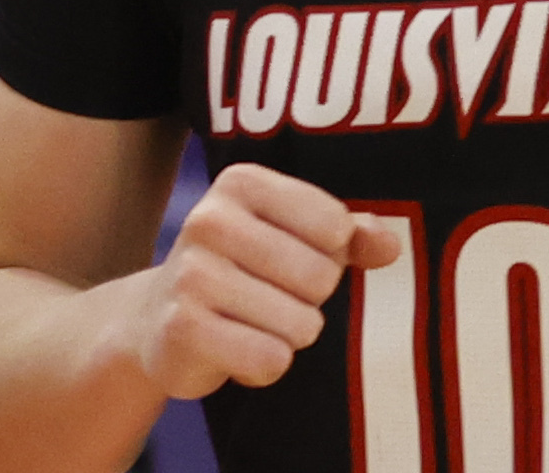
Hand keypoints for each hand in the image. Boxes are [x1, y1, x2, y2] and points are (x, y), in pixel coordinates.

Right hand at [125, 163, 403, 399]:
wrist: (157, 320)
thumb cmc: (244, 272)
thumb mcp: (294, 239)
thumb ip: (349, 236)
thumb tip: (391, 245)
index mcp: (242, 183)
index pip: (334, 226)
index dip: (330, 256)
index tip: (295, 259)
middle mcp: (210, 219)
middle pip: (319, 277)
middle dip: (309, 302)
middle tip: (271, 299)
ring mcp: (192, 274)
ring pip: (299, 324)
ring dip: (288, 337)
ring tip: (251, 324)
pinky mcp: (183, 328)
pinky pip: (269, 359)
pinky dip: (265, 366)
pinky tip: (236, 349)